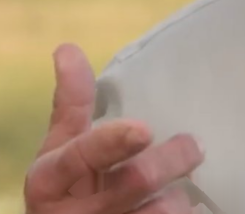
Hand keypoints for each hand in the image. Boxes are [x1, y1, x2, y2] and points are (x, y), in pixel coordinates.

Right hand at [24, 43, 205, 213]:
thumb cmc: (69, 190)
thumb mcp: (61, 151)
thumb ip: (71, 105)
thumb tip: (67, 47)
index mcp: (49, 181)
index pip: (79, 158)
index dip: (112, 142)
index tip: (144, 129)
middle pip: (134, 182)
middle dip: (171, 160)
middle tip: (195, 145)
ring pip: (160, 213)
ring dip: (179, 197)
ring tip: (184, 188)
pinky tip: (192, 210)